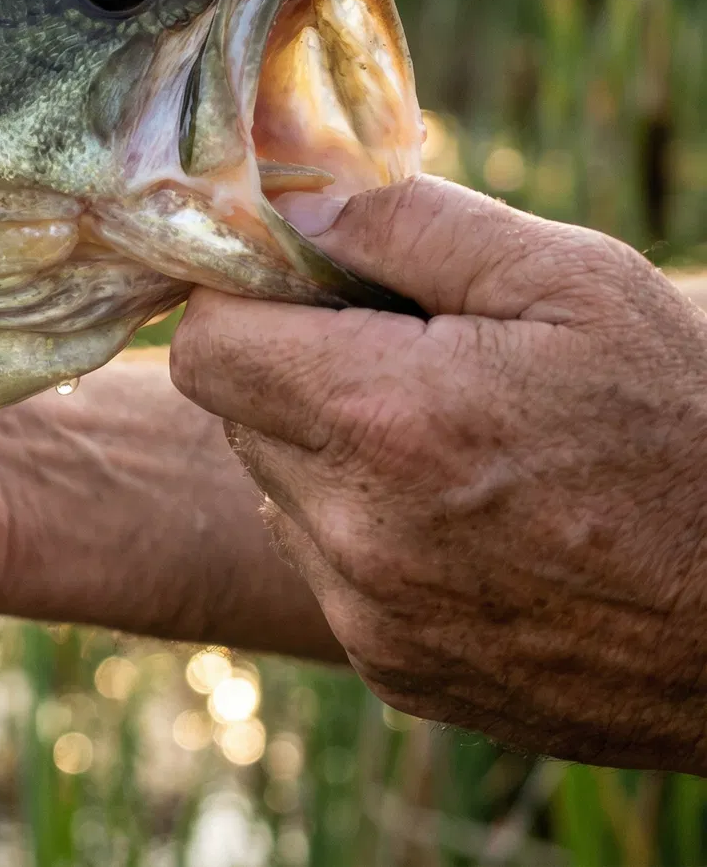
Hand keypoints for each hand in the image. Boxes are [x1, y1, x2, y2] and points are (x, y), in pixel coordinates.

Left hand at [171, 175, 706, 768]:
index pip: (208, 345)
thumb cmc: (690, 426)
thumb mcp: (573, 281)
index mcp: (383, 418)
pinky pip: (329, 575)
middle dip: (294, 373)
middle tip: (400, 360)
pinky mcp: (394, 670)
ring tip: (449, 448)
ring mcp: (370, 614)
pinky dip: (370, 538)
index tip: (306, 291)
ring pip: (279, 498)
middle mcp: (355, 529)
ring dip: (331, 460)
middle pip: (238, 419)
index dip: (247, 303)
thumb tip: (291, 195)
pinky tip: (470, 524)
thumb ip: (410, 225)